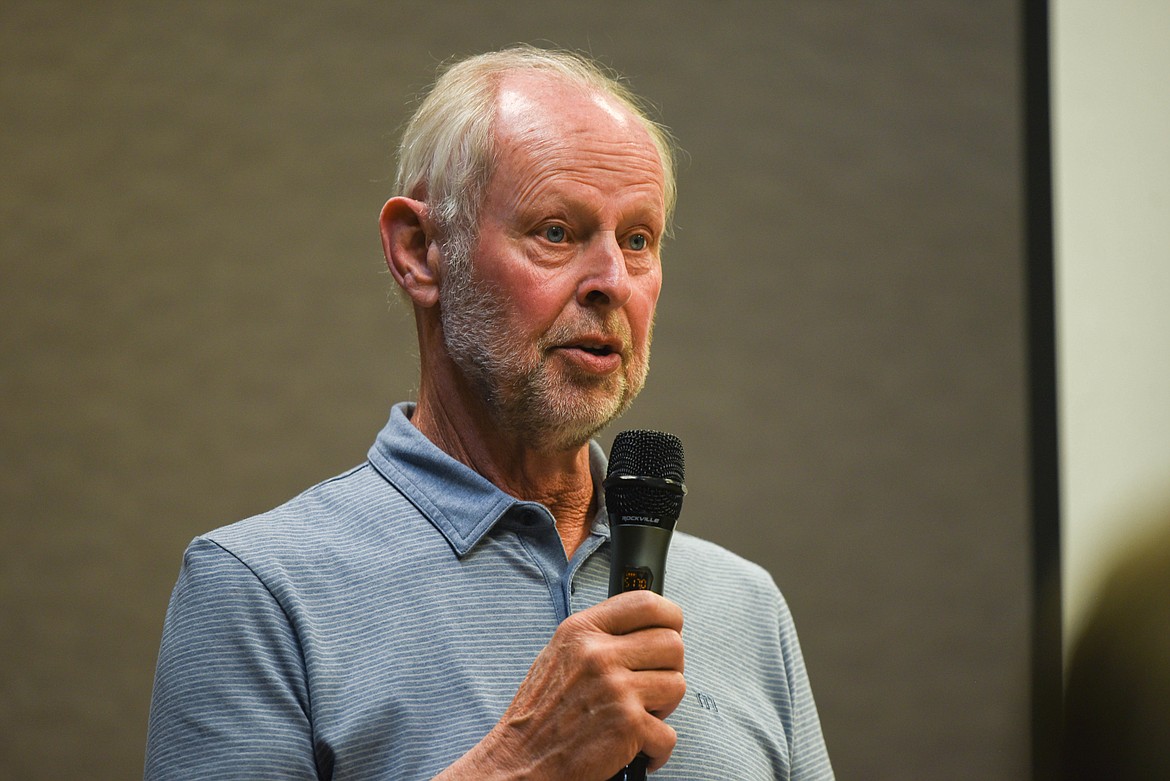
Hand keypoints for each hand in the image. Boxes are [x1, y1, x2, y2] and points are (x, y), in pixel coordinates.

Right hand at [438, 589, 685, 779]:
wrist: (519, 761)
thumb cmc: (539, 714)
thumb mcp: (558, 655)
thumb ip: (597, 637)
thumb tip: (643, 629)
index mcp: (582, 631)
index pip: (646, 603)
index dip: (669, 618)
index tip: (671, 631)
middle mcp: (598, 654)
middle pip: (672, 644)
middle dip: (669, 669)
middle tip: (650, 688)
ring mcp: (615, 688)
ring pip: (677, 685)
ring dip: (664, 708)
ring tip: (638, 716)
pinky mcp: (627, 724)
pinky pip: (670, 733)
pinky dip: (658, 748)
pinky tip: (638, 748)